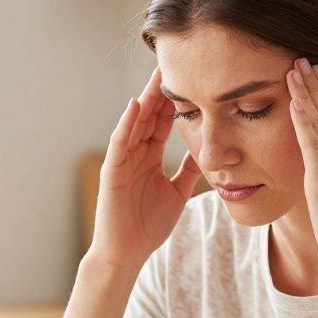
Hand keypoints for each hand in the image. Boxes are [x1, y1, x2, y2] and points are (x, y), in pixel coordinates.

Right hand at [89, 67, 202, 269]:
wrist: (128, 254)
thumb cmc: (148, 226)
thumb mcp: (177, 192)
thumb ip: (188, 171)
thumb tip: (206, 152)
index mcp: (150, 158)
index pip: (164, 122)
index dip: (176, 100)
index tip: (192, 77)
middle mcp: (135, 154)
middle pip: (150, 116)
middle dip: (162, 91)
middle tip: (175, 63)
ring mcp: (122, 161)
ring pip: (136, 123)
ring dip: (146, 99)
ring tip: (158, 76)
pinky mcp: (111, 171)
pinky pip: (120, 143)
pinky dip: (127, 123)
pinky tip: (136, 105)